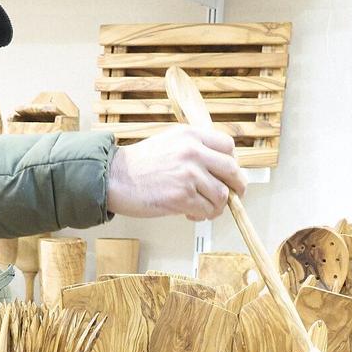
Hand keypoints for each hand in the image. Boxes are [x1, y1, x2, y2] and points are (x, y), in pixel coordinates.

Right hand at [106, 127, 245, 220]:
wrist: (115, 177)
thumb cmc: (139, 164)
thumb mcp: (170, 142)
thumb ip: (195, 149)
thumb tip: (219, 167)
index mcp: (190, 135)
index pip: (228, 145)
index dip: (232, 161)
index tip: (229, 172)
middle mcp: (193, 152)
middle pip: (232, 170)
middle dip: (236, 186)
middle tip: (235, 195)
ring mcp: (189, 174)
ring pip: (222, 195)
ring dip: (217, 206)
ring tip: (204, 207)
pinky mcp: (183, 196)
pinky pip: (207, 210)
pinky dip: (203, 215)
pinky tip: (192, 214)